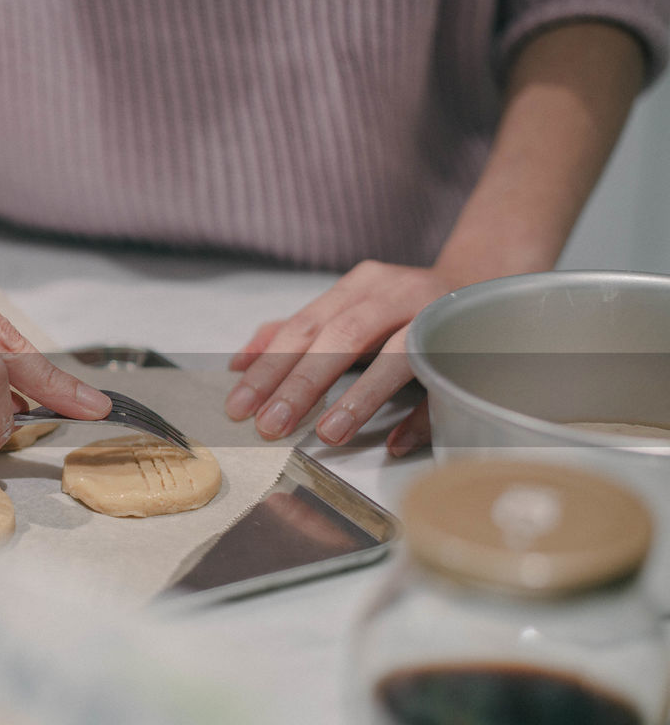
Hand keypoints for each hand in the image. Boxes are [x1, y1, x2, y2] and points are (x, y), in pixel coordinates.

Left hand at [225, 260, 452, 455]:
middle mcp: (397, 294)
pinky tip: (395, 443)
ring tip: (329, 433)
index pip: (304, 327)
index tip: (240, 405)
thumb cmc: (404, 307)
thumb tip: (239, 362)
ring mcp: (437, 317)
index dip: (269, 366)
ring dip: (360, 396)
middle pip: (343, 337)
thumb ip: (296, 332)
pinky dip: (421, 416)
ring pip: (397, 355)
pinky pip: (444, 383)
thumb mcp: (348, 308)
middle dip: (303, 383)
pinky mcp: (472, 345)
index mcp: (361, 287)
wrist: (484, 282)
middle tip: (272, 425)